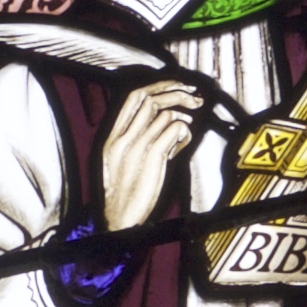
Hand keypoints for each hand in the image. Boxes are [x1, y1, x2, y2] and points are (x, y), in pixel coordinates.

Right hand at [101, 77, 210, 232]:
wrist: (117, 221)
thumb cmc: (123, 194)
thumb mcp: (122, 161)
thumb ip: (139, 138)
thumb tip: (168, 120)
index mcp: (111, 137)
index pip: (134, 97)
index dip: (160, 85)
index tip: (178, 85)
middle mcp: (122, 138)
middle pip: (150, 98)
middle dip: (176, 91)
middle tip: (194, 96)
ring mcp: (136, 147)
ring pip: (164, 114)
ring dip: (182, 117)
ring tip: (186, 127)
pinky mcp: (152, 158)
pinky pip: (174, 131)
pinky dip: (184, 132)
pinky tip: (183, 143)